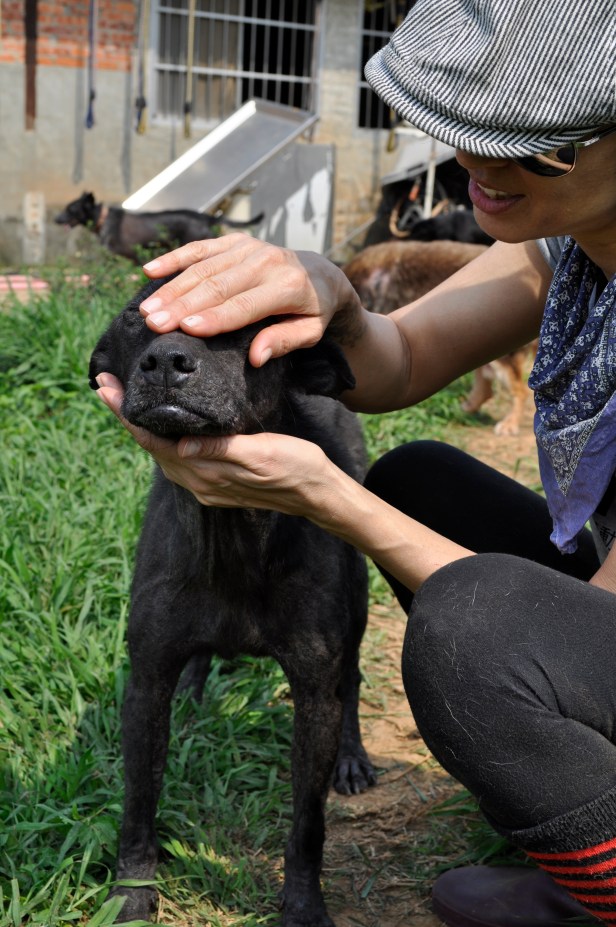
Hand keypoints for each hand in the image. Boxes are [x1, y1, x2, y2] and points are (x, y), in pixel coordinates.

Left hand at [95, 373, 332, 516]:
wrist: (318, 493)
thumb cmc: (296, 467)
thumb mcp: (261, 452)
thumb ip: (221, 450)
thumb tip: (180, 446)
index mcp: (206, 475)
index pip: (154, 442)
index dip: (126, 415)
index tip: (104, 387)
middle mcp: (199, 483)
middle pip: (150, 446)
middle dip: (126, 416)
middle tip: (106, 383)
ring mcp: (206, 485)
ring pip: (161, 452)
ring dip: (142, 426)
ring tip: (125, 397)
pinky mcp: (216, 481)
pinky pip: (177, 457)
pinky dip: (162, 435)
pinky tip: (163, 420)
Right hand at [138, 233, 361, 367]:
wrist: (321, 272)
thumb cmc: (313, 311)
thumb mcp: (311, 332)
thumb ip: (284, 341)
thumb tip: (256, 358)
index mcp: (287, 285)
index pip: (243, 305)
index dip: (213, 317)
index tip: (184, 329)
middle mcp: (266, 261)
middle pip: (216, 285)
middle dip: (182, 305)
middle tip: (153, 323)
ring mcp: (248, 247)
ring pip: (203, 268)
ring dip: (172, 288)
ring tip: (147, 309)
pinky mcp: (235, 241)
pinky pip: (200, 248)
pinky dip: (174, 258)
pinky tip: (149, 271)